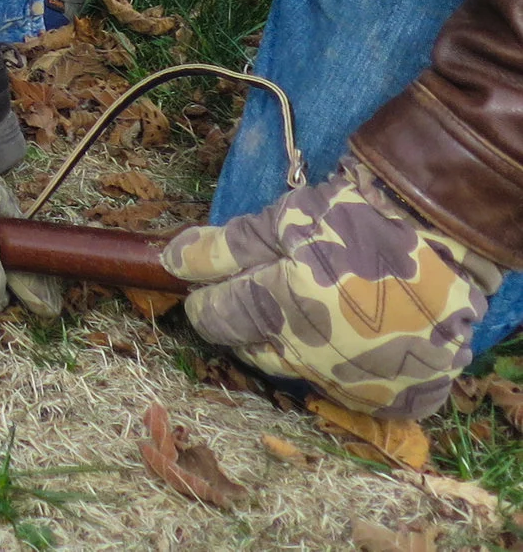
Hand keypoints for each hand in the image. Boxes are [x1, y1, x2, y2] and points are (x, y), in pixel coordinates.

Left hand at [162, 156, 499, 419]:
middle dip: (243, 321)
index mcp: (279, 310)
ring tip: (305, 306)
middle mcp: (312, 356)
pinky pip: (349, 391)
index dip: (204, 298)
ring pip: (295, 371)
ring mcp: (355, 381)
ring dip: (288, 344)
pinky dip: (339, 366)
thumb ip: (223, 247)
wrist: (447, 241)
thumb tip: (169, 261)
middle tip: (258, 290)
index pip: (214, 318)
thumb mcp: (282, 220)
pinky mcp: (394, 396)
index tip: (207, 283)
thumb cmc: (357, 220)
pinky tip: (345, 334)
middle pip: (251, 349)